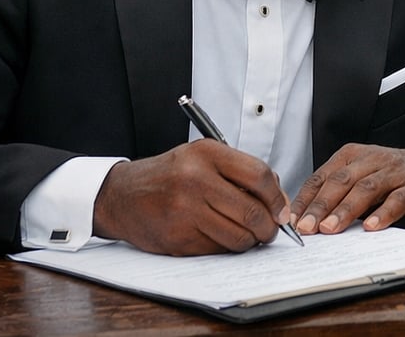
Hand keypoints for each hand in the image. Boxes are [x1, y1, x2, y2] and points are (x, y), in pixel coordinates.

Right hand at [93, 140, 289, 254]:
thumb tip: (279, 201)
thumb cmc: (170, 175)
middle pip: (253, 211)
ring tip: (247, 235)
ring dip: (250, 241)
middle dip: (269, 227)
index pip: (259, 175)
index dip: (277, 197)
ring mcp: (186, 210)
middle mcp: (196, 179)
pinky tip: (220, 237)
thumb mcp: (202, 158)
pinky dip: (226, 248)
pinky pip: (218, 250)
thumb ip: (239, 172)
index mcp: (206, 153)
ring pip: (239, 236)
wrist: (123, 195)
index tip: (281, 210)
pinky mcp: (178, 237)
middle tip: (269, 230)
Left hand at [291, 144, 404, 235]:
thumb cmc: (392, 175)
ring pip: (366, 188)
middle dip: (321, 205)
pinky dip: (384, 213)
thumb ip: (339, 191)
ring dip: (346, 209)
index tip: (292, 219)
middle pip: (341, 181)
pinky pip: (398, 199)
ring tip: (331, 228)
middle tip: (307, 227)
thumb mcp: (362, 175)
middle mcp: (371, 159)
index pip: (323, 176)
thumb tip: (307, 217)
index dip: (306, 198)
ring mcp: (394, 172)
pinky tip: (372, 227)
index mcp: (352, 155)